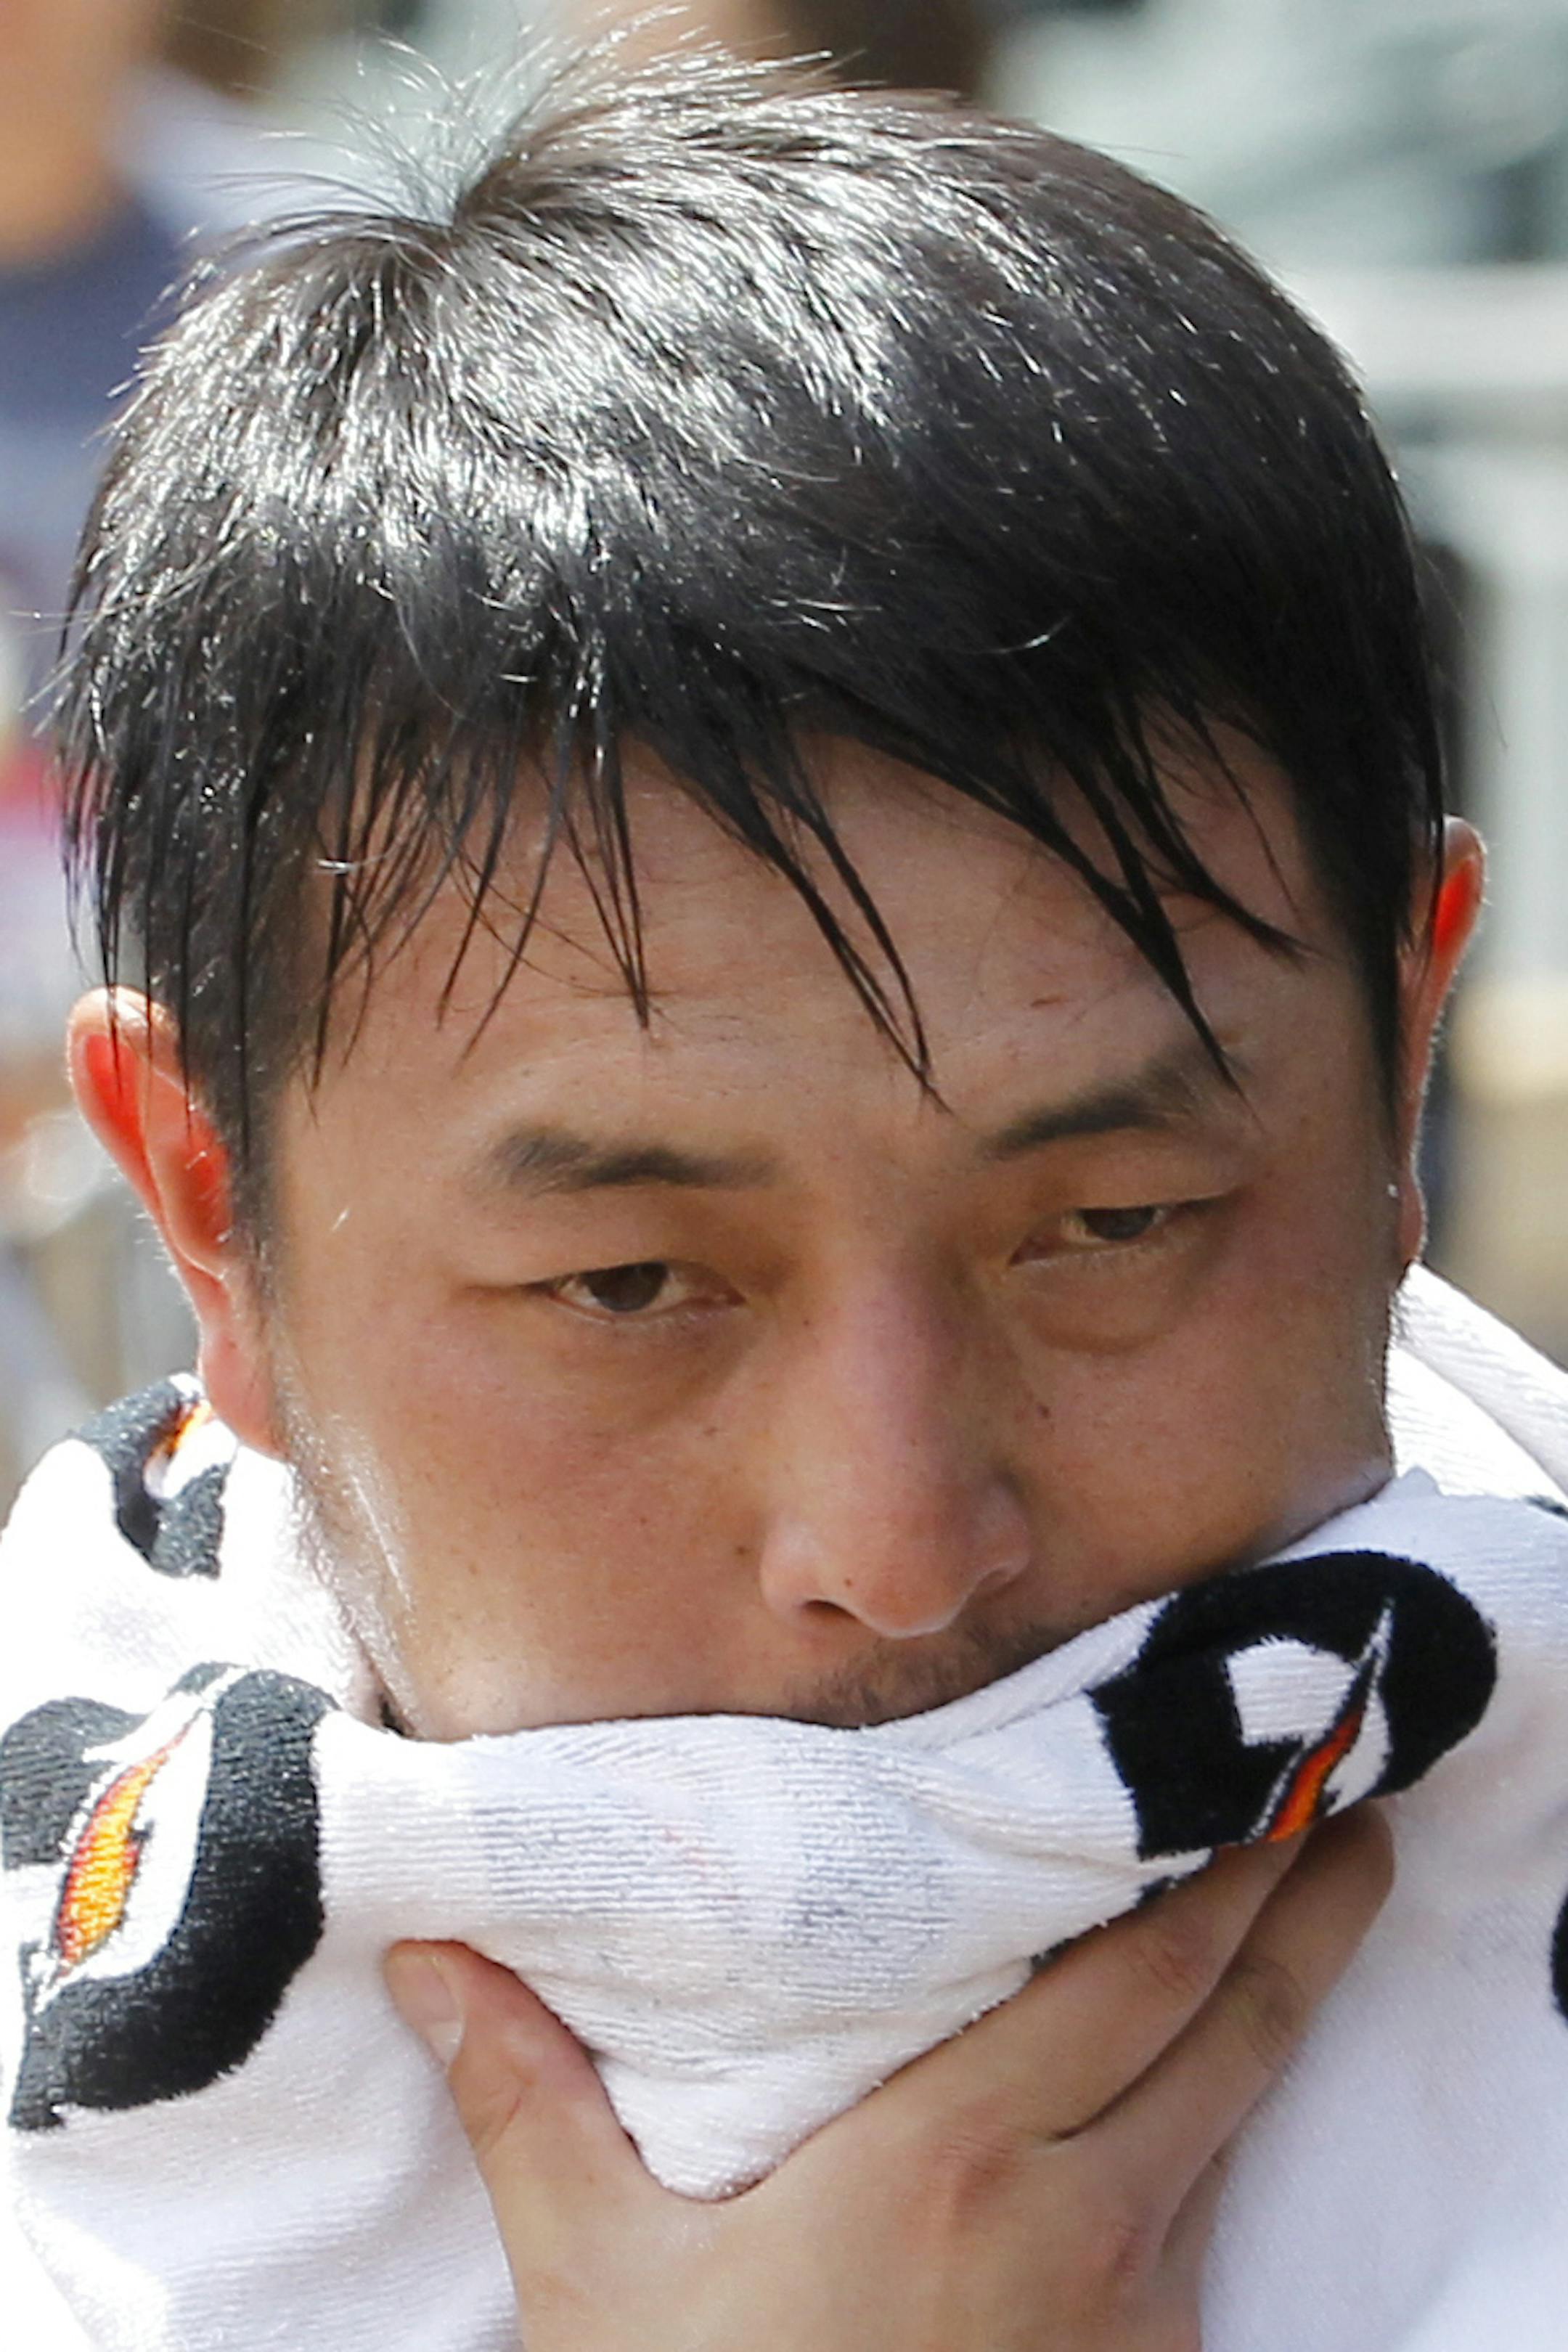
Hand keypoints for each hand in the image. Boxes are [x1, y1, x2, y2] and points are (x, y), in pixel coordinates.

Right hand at [385, 1808, 1390, 2349]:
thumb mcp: (600, 2278)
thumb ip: (530, 2100)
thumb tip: (431, 1952)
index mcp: (951, 2159)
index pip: (1133, 1974)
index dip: (1220, 1864)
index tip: (1266, 1766)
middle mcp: (1076, 2221)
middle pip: (1230, 2024)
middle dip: (1303, 1899)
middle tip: (1346, 1794)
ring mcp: (1134, 2312)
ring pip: (1234, 2117)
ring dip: (1278, 2002)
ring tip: (1321, 1897)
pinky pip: (1204, 2220)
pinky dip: (1216, 2125)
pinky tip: (1194, 2090)